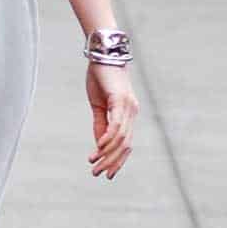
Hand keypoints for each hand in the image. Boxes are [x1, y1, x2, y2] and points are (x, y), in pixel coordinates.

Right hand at [86, 62, 138, 179]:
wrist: (102, 53)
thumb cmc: (100, 77)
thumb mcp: (98, 105)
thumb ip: (100, 124)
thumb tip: (100, 145)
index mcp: (128, 114)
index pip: (126, 144)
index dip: (118, 161)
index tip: (108, 174)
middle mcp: (132, 112)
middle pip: (125, 146)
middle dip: (112, 163)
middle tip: (98, 175)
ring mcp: (128, 107)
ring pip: (121, 139)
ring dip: (107, 155)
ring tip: (94, 165)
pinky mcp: (120, 100)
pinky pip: (116, 125)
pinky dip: (107, 139)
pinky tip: (99, 148)